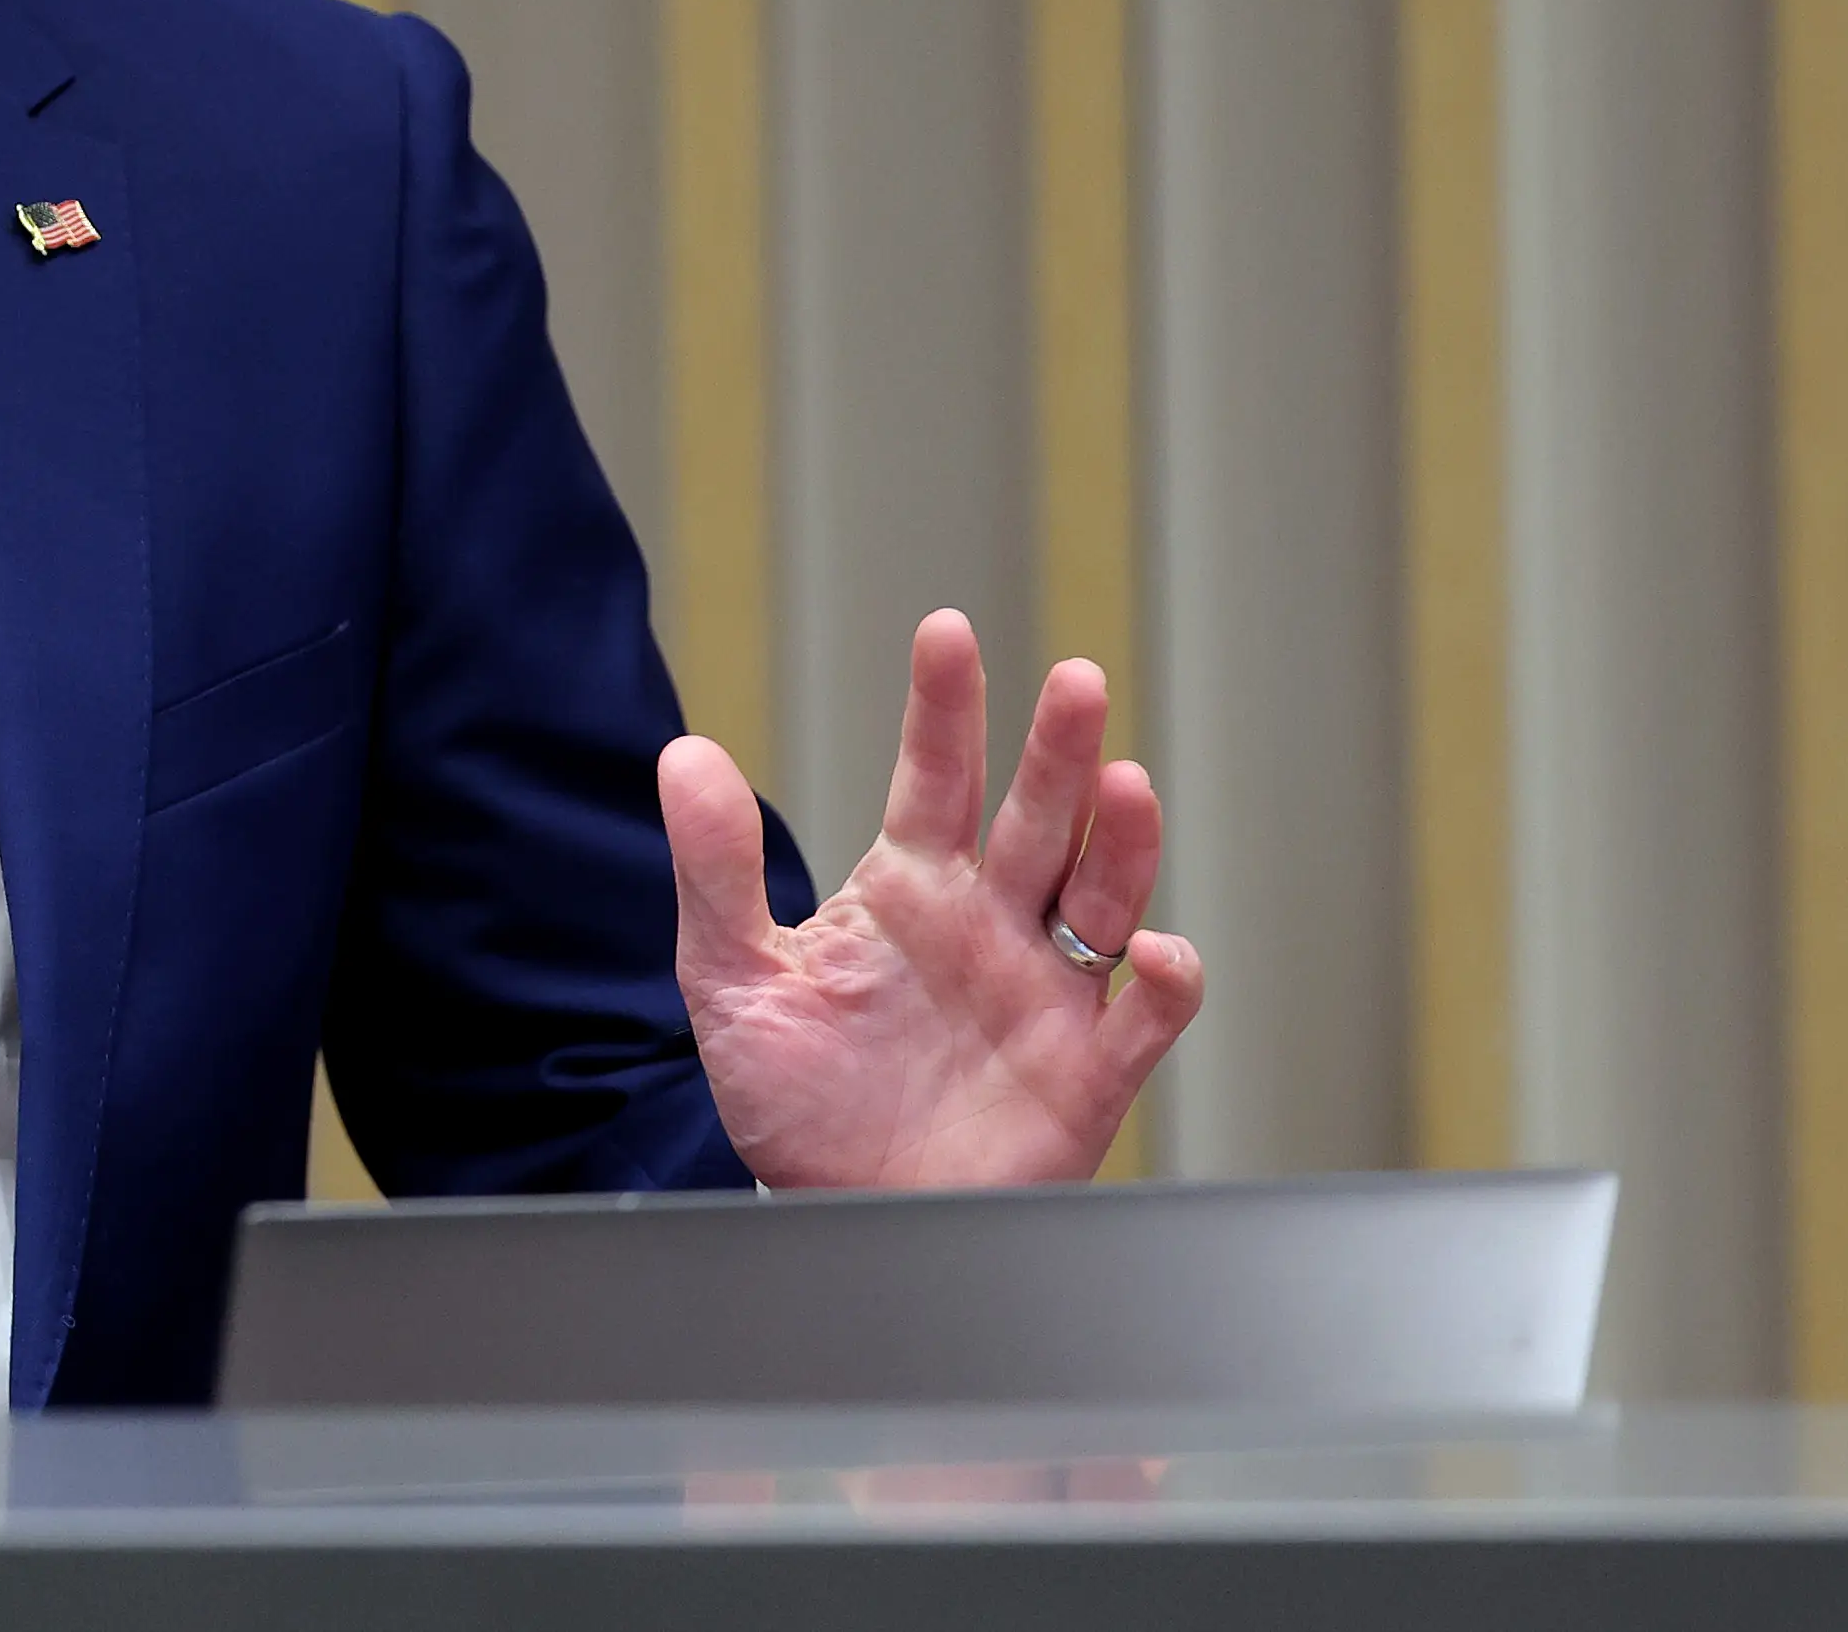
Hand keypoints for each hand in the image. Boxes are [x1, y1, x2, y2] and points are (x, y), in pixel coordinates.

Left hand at [657, 608, 1202, 1186]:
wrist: (833, 1214)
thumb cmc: (795, 1098)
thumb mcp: (733, 977)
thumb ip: (715, 868)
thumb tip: (683, 755)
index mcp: (911, 886)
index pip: (934, 775)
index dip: (944, 707)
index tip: (945, 633)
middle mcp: (990, 921)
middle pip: (1036, 816)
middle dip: (1058, 750)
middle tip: (1075, 680)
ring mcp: (1045, 989)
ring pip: (1104, 895)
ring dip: (1122, 843)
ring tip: (1122, 786)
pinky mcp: (1088, 1070)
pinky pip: (1145, 1016)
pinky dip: (1164, 980)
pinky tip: (1155, 951)